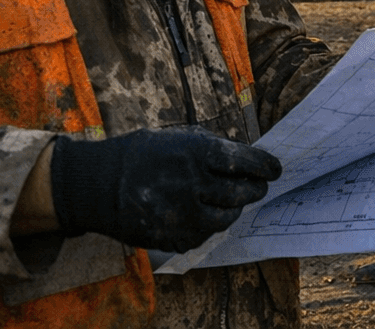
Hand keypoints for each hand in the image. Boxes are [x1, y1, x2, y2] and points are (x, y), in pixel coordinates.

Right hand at [50, 127, 282, 252]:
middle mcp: (192, 184)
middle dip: (255, 189)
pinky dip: (209, 224)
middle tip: (258, 186)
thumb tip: (248, 159)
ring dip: (233, 209)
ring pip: (227, 218)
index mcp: (196, 152)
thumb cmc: (144, 155)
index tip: (275, 170)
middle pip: (242, 193)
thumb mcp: (179, 137)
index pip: (246, 162)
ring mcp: (183, 214)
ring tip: (228, 200)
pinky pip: (205, 234)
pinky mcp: (173, 237)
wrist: (99, 184)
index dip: (265, 167)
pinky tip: (201, 213)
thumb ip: (214, 148)